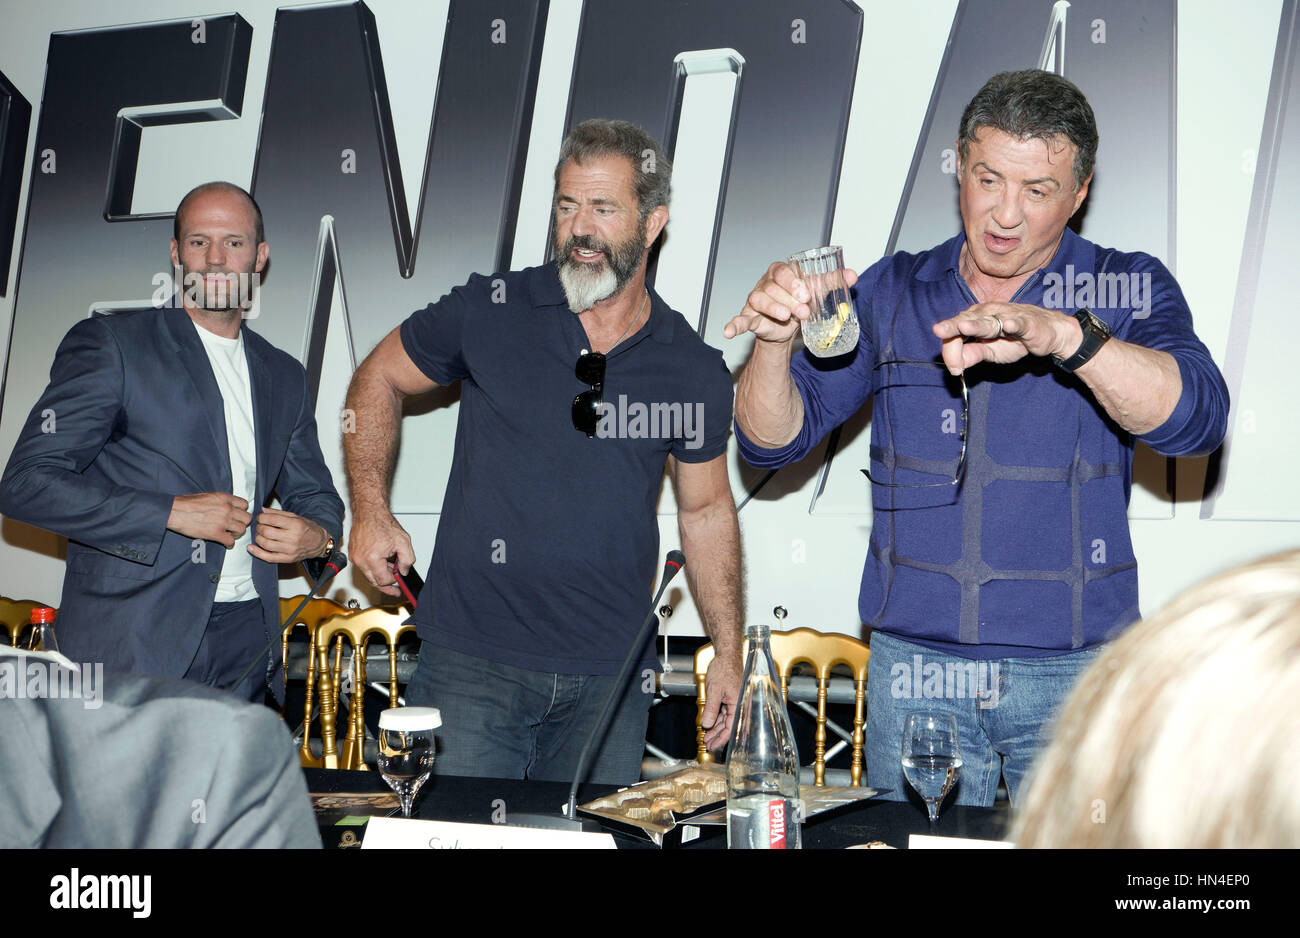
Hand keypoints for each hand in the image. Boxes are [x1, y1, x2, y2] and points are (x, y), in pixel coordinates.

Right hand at [167, 492, 250, 548]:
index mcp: (224, 498)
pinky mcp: (215, 533)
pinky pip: (230, 541)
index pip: (245, 504)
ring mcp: (222, 521)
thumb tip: (228, 505)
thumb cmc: (186, 503)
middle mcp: (226, 509)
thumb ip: (221, 501)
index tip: (238, 515)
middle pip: (247, 518)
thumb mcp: (208, 495)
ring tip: (229, 535)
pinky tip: (225, 543)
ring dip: (236, 534)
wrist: (175, 511)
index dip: (242, 511)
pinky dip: (229, 544)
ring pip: (242, 530)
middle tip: (234, 527)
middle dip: (241, 523)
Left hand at [247, 508, 329, 563]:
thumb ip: (278, 513)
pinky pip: (268, 557)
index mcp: (296, 525)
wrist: (319, 543)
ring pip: (266, 544)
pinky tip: (251, 547)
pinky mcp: (287, 559)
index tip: (260, 517)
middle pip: (267, 532)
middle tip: (260, 526)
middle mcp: (293, 538)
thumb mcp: (296, 517)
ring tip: (259, 535)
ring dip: (258, 538)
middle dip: (259, 527)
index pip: (272, 519)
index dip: (262, 517)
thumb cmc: (308, 529)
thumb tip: (262, 510)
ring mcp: (290, 550)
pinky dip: (257, 553)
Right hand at [349, 511, 414, 597]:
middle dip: (386, 584)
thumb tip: (404, 571)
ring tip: (390, 568)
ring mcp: (354, 557)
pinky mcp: (352, 554)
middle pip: (373, 581)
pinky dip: (373, 567)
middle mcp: (360, 560)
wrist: (370, 511)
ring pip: (368, 574)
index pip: (383, 581)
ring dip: (379, 574)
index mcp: (372, 558)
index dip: (393, 582)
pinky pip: (363, 566)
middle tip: (394, 588)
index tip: (399, 582)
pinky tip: (382, 561)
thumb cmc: (382, 522)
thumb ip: (407, 560)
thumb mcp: (403, 541)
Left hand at [702, 653, 742, 752]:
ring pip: (726, 721)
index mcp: (739, 703)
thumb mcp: (714, 690)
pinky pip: (724, 714)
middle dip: (718, 737)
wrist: (726, 656)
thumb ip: (711, 708)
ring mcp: (735, 702)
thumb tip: (708, 724)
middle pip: (729, 727)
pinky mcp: (730, 699)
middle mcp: (739, 705)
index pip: (731, 727)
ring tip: (707, 738)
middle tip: (708, 745)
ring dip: (716, 730)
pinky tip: (710, 726)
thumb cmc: (724, 668)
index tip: (713, 745)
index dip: (721, 738)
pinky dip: (717, 720)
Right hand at [722, 261, 859, 343]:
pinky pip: (739, 319)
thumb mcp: (817, 290)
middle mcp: (765, 284)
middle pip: (771, 287)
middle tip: (804, 311)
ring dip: (773, 309)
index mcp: (780, 272)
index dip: (792, 282)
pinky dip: (734, 325)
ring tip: (786, 317)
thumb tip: (852, 275)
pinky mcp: (750, 317)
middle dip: (788, 299)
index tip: (805, 293)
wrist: (791, 325)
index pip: (782, 271)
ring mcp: (756, 300)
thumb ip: (832, 281)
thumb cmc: (800, 301)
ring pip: (758, 299)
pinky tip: (729, 331)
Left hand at [932, 302, 1078, 373]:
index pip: (956, 333)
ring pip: (989, 321)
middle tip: (939, 331)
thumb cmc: (1016, 340)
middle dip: (952, 328)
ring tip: (963, 326)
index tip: (954, 369)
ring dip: (976, 324)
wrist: (1049, 335)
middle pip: (967, 322)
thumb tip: (954, 365)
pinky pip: (1019, 323)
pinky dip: (1013, 324)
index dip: (951, 350)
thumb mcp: (990, 352)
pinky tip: (1006, 325)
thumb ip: (972, 354)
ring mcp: (1008, 315)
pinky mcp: (1027, 322)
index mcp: (976, 319)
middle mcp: (988, 313)